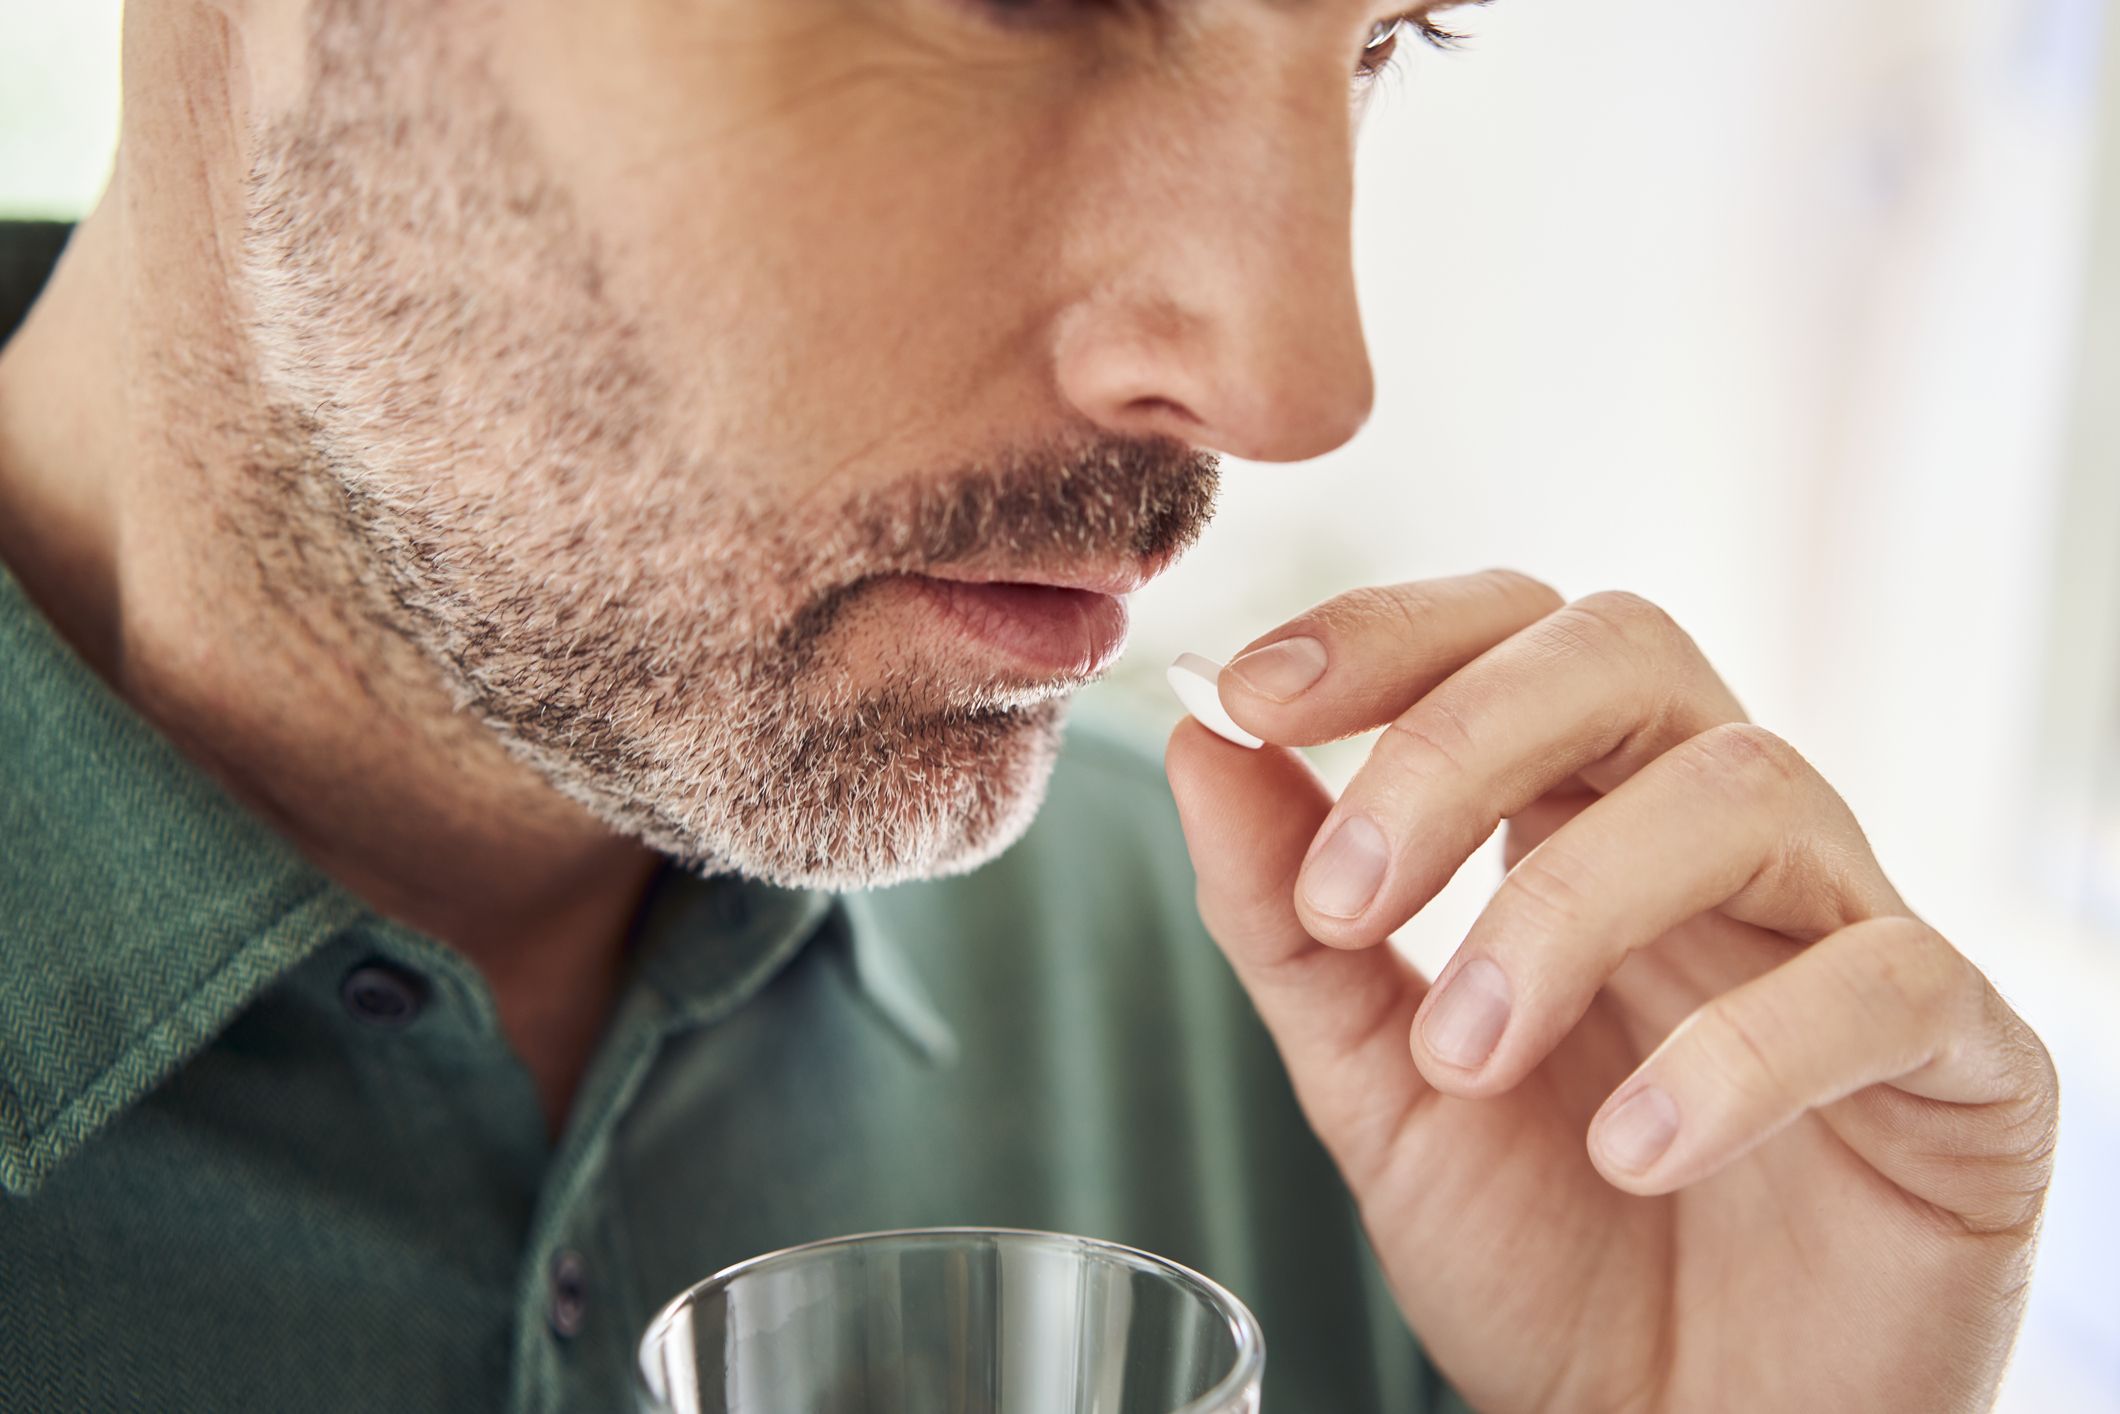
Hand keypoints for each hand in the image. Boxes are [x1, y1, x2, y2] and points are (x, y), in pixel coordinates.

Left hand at [1164, 571, 2056, 1413]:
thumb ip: (1290, 920)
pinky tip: (1632, 1148)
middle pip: (1625, 653)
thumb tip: (1197, 741)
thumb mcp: (1373, 1085)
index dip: (1387, 634)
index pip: (1508, 633)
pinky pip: (1880, 982)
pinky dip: (1738, 1056)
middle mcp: (1719, 839)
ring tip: (1467, 1060)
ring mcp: (1848, 927)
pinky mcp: (1963, 1056)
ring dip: (1565, 910)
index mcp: (1581, 819)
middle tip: (1348, 903)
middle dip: (1460, 745)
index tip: (1248, 696)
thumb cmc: (1548, 1257)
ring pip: (1742, 791)